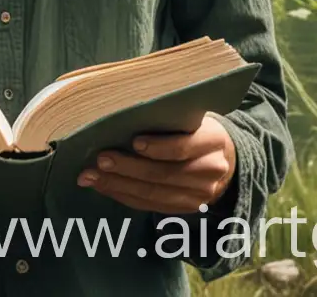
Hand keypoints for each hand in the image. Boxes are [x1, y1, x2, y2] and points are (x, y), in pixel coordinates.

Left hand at [74, 110, 235, 214]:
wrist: (224, 158)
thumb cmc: (197, 127)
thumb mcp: (193, 115)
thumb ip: (168, 115)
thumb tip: (124, 107)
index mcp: (212, 141)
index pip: (184, 148)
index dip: (158, 147)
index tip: (134, 141)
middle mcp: (210, 171)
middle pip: (164, 174)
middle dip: (128, 168)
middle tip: (100, 160)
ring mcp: (199, 195)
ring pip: (154, 194)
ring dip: (119, 185)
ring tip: (92, 176)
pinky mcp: (185, 209)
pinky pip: (151, 205)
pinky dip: (125, 196)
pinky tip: (105, 186)